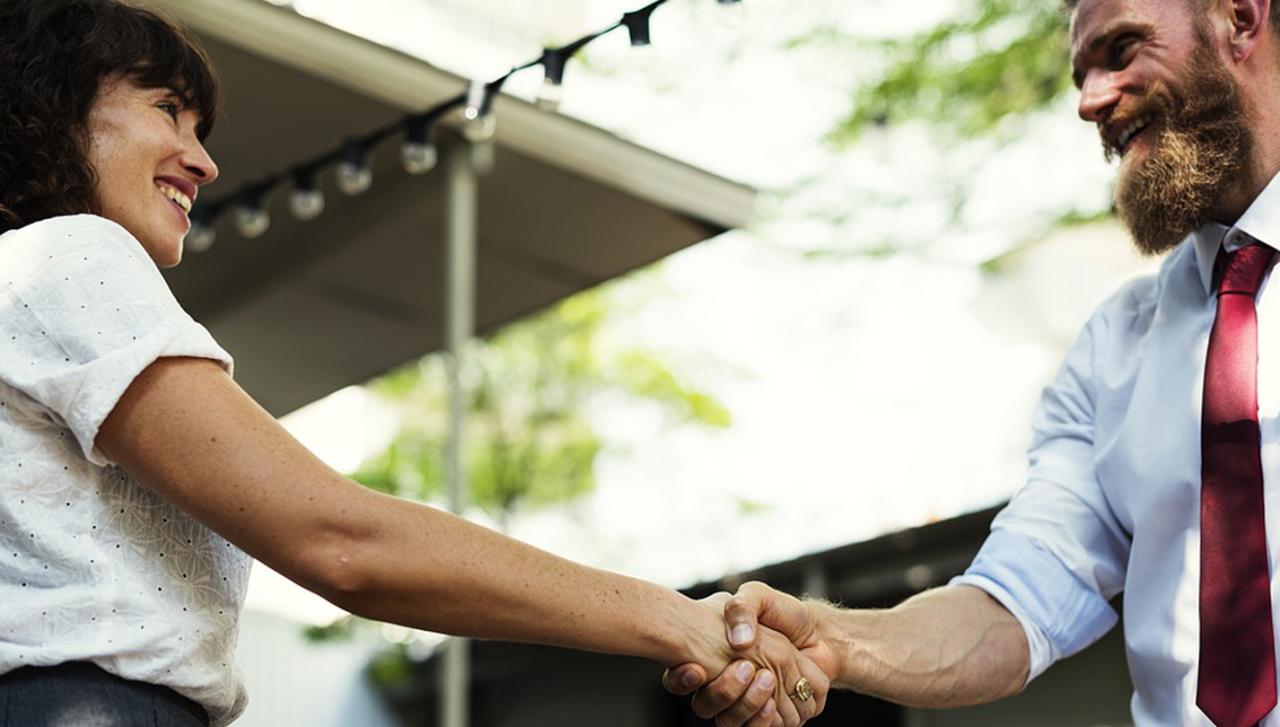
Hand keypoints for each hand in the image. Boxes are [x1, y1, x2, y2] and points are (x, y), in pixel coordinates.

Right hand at [664, 583, 839, 725]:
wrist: (819, 632)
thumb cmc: (783, 613)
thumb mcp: (757, 596)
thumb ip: (741, 607)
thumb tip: (738, 641)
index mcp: (712, 657)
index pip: (681, 678)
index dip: (682, 678)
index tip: (695, 668)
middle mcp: (725, 684)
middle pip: (706, 706)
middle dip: (722, 692)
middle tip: (746, 667)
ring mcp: (746, 703)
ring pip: (730, 721)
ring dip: (745, 704)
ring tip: (766, 680)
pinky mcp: (771, 717)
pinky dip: (764, 719)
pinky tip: (772, 702)